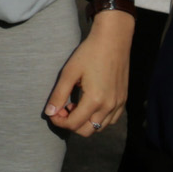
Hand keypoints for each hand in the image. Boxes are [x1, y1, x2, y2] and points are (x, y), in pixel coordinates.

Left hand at [45, 8, 134, 134]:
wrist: (113, 40)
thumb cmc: (89, 53)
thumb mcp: (69, 72)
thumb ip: (59, 95)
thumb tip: (49, 113)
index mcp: (95, 100)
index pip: (74, 124)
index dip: (59, 122)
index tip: (52, 112)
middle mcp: (109, 106)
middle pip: (88, 131)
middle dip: (72, 124)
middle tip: (63, 108)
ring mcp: (118, 104)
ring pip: (100, 127)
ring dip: (85, 122)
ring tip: (75, 104)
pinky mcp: (123, 100)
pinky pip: (111, 119)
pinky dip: (99, 118)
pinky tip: (89, 104)